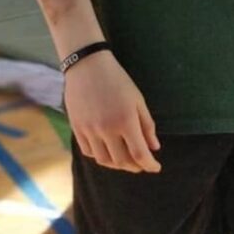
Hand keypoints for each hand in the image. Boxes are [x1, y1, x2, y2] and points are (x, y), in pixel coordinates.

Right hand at [63, 52, 162, 173]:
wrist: (87, 65)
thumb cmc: (117, 80)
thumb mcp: (137, 99)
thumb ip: (147, 125)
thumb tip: (154, 148)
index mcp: (125, 120)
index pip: (139, 154)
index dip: (150, 164)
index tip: (156, 167)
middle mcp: (106, 129)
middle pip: (122, 161)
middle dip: (135, 166)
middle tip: (142, 164)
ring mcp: (89, 130)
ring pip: (104, 160)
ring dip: (118, 165)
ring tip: (126, 160)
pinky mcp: (77, 128)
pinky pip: (89, 152)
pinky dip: (101, 156)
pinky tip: (108, 151)